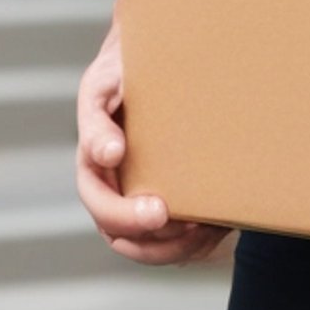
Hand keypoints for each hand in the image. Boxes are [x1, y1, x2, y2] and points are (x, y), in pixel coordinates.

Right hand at [76, 21, 231, 265]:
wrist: (152, 61)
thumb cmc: (123, 71)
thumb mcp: (104, 85)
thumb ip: (98, 119)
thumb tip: (109, 155)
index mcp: (92, 161)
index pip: (98, 202)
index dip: (124, 216)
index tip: (158, 209)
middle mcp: (110, 186)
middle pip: (121, 237)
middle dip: (156, 241)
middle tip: (191, 226)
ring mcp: (135, 197)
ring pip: (148, 246)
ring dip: (177, 248)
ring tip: (206, 229)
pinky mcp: (164, 200)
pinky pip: (174, 239)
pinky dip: (195, 242)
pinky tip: (217, 225)